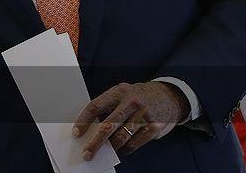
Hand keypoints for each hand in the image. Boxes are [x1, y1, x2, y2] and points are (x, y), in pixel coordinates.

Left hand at [72, 82, 189, 159]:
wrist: (169, 96)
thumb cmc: (139, 97)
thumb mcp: (123, 94)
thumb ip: (109, 107)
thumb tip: (90, 128)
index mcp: (119, 91)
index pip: (96, 106)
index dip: (84, 120)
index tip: (76, 133)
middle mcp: (131, 102)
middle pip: (107, 125)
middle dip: (95, 142)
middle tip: (87, 153)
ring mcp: (144, 115)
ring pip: (121, 137)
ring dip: (110, 147)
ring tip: (103, 152)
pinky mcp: (154, 127)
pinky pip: (135, 143)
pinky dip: (125, 149)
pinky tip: (120, 150)